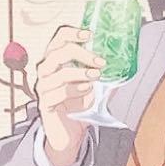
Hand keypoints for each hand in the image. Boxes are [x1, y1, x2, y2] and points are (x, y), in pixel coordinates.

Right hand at [34, 25, 105, 165]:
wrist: (70, 133)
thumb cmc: (80, 104)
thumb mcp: (94, 83)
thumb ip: (100, 69)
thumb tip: (122, 58)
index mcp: (56, 60)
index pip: (58, 38)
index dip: (72, 33)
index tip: (90, 34)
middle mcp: (45, 71)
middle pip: (57, 52)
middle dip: (81, 53)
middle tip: (101, 62)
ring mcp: (42, 87)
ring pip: (57, 73)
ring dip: (80, 72)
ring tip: (96, 76)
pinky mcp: (44, 103)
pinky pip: (56, 93)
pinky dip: (74, 90)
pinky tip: (87, 90)